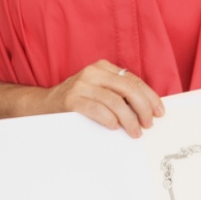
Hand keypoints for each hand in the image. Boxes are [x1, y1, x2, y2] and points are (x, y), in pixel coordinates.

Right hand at [44, 59, 164, 137]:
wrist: (42, 106)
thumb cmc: (75, 102)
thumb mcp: (98, 92)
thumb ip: (118, 95)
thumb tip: (146, 110)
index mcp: (103, 68)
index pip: (134, 81)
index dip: (150, 97)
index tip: (159, 112)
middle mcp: (93, 72)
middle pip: (128, 89)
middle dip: (143, 109)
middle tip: (148, 124)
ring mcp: (81, 84)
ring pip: (115, 101)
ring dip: (129, 119)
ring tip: (134, 131)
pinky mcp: (71, 99)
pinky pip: (97, 109)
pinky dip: (110, 119)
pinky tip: (114, 127)